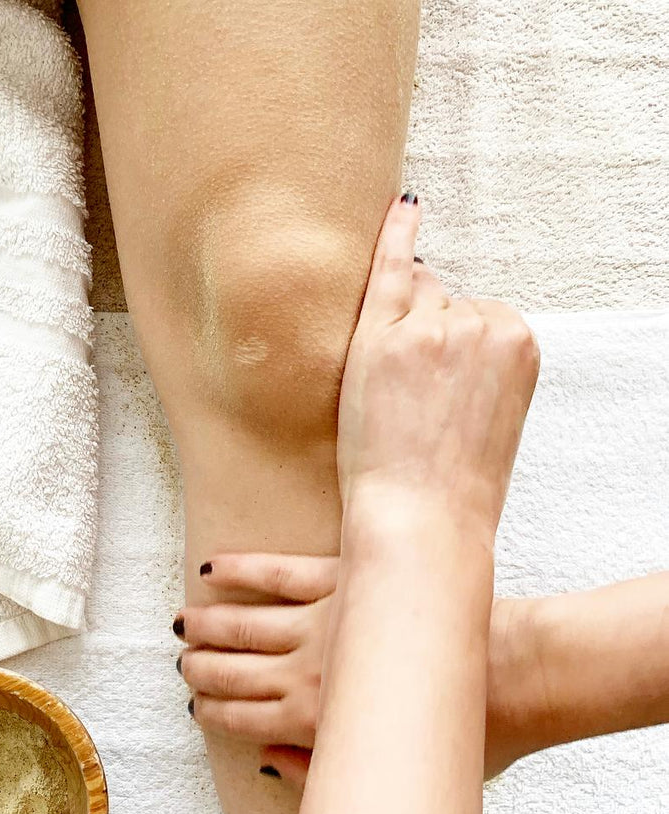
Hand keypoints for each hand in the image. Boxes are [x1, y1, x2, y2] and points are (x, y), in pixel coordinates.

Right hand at [177, 552, 544, 779]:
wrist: (520, 675)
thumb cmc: (468, 733)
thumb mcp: (397, 775)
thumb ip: (323, 772)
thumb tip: (270, 763)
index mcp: (318, 723)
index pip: (244, 719)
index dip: (214, 714)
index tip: (195, 709)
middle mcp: (309, 673)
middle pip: (234, 671)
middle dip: (200, 671)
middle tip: (182, 667)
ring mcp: (325, 623)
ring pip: (243, 623)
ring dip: (207, 625)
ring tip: (184, 625)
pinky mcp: (346, 581)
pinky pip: (277, 572)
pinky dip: (240, 570)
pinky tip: (212, 568)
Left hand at [336, 196, 538, 538]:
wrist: (419, 517)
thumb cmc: (452, 479)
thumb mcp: (493, 413)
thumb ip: (485, 362)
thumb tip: (457, 313)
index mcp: (520, 343)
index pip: (475, 316)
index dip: (449, 353)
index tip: (440, 390)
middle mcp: (480, 325)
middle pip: (444, 302)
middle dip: (425, 338)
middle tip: (412, 399)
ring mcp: (429, 327)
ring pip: (414, 297)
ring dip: (399, 327)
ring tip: (394, 388)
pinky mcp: (381, 337)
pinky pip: (389, 268)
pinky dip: (394, 235)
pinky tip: (401, 208)